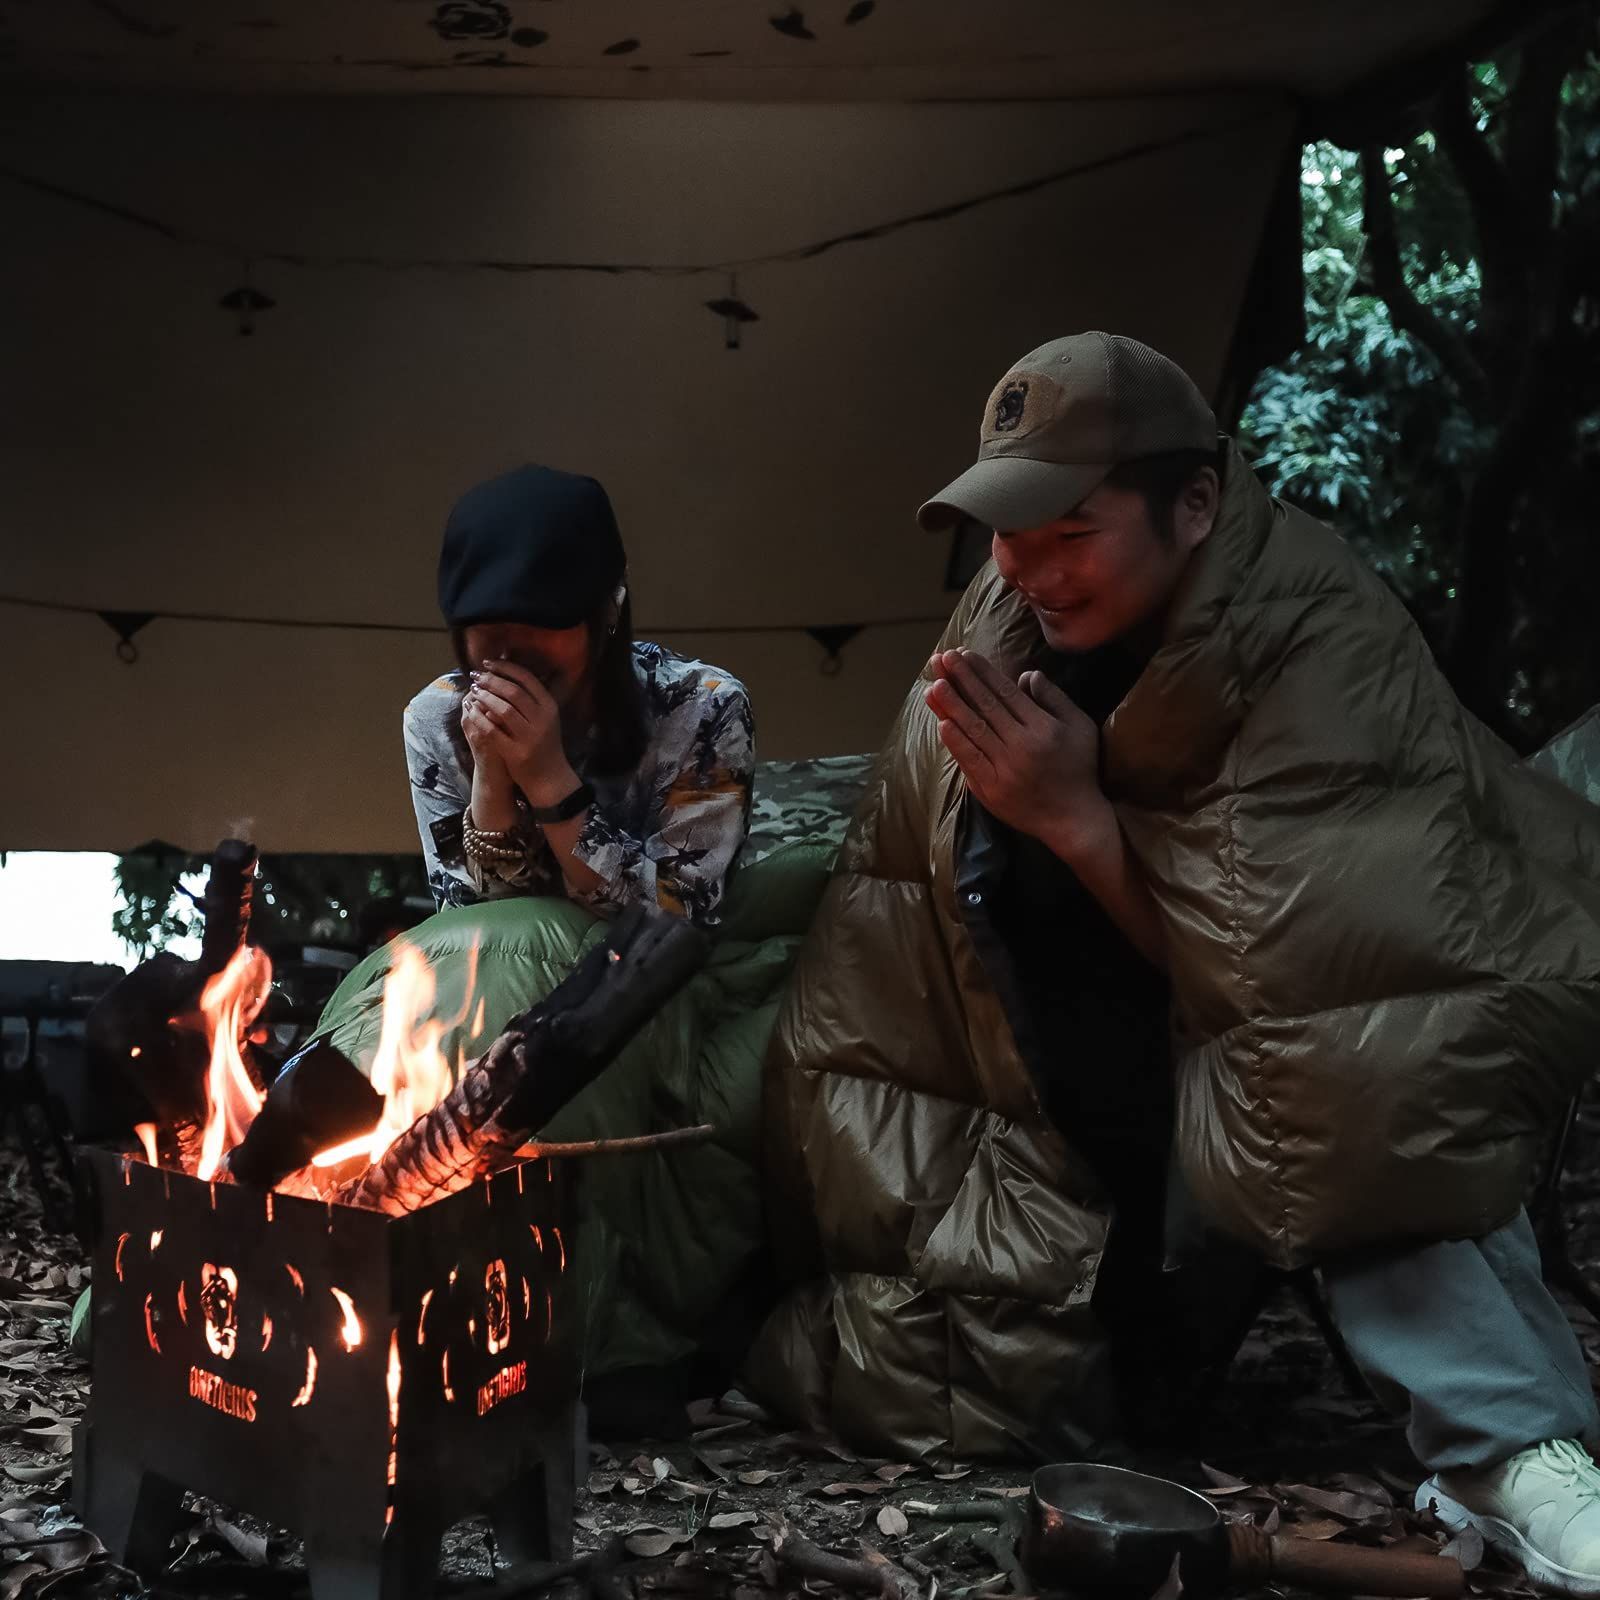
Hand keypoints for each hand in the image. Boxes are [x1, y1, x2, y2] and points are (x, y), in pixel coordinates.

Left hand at [462, 660, 577, 806]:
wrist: (549, 777)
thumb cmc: (544, 744)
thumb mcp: (546, 718)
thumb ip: (532, 698)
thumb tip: (507, 672)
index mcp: (550, 707)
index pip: (527, 679)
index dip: (505, 667)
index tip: (488, 663)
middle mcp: (542, 720)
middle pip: (513, 691)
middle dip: (491, 681)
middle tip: (476, 676)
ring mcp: (530, 737)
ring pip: (503, 709)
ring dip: (485, 697)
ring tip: (473, 691)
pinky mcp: (516, 752)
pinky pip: (492, 731)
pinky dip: (479, 718)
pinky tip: (471, 711)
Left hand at [923, 648, 1104, 851]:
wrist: (1073, 819)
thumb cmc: (1079, 768)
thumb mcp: (1080, 726)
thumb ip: (1054, 698)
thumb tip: (1026, 675)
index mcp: (1042, 727)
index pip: (1005, 693)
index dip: (982, 672)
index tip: (965, 655)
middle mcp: (1021, 745)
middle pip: (985, 706)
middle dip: (962, 680)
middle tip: (943, 658)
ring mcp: (1004, 768)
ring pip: (974, 730)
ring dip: (952, 705)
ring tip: (934, 684)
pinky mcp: (991, 789)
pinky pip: (970, 760)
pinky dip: (955, 741)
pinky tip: (942, 723)